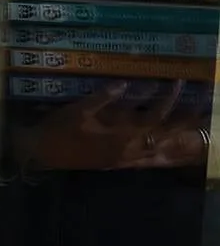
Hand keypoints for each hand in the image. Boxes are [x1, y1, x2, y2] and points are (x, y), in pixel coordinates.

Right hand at [19, 80, 208, 170]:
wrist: (43, 152)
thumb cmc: (58, 129)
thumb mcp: (78, 109)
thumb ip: (103, 98)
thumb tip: (125, 83)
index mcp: (121, 136)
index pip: (154, 117)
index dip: (168, 99)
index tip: (177, 82)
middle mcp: (129, 150)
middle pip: (166, 137)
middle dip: (186, 123)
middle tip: (203, 110)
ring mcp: (125, 159)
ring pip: (162, 152)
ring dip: (180, 141)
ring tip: (197, 132)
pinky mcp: (119, 163)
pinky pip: (149, 161)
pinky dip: (164, 156)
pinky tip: (171, 153)